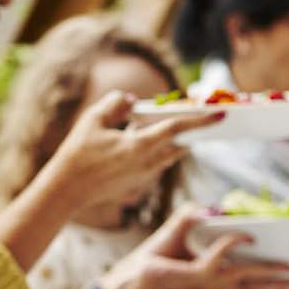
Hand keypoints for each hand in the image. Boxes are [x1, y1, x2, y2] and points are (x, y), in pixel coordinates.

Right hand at [42, 91, 221, 208]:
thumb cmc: (78, 153)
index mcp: (140, 146)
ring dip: (174, 142)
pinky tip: (148, 141)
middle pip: (180, 144)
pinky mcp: (139, 184)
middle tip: (202, 118)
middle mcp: (148, 163)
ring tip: (177, 126)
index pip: (177, 128)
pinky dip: (159, 151)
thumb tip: (131, 99)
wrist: (68, 189)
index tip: (221, 115)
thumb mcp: (92, 120)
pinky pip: (157, 164)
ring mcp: (145, 176)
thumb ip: (114, 104)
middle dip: (191, 132)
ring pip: (169, 156)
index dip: (200, 120)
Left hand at [100, 205, 288, 288]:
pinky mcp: (201, 276)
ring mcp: (216, 282)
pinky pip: (224, 256)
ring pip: (255, 277)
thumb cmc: (160, 253)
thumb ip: (203, 214)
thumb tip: (220, 208)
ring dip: (277, 269)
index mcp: (231, 275)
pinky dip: (234, 242)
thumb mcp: (185, 226)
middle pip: (273, 284)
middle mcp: (228, 283)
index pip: (269, 277)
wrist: (133, 274)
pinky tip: (246, 234)